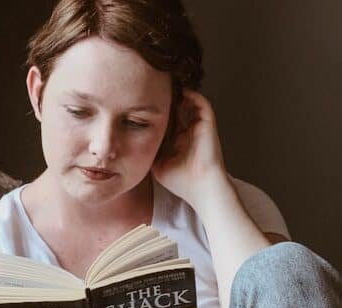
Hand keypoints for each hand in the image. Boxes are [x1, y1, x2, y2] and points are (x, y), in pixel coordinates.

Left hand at [152, 89, 229, 207]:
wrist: (201, 188)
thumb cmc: (181, 182)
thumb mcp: (158, 166)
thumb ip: (150, 153)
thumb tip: (134, 144)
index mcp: (180, 142)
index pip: (169, 122)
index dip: (158, 113)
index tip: (142, 104)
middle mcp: (190, 133)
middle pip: (178, 109)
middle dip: (166, 100)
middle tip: (150, 89)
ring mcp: (199, 128)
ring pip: (190, 103)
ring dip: (179, 94)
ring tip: (164, 85)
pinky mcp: (208, 124)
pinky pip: (202, 103)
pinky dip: (192, 94)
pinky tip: (180, 90)